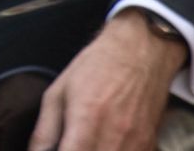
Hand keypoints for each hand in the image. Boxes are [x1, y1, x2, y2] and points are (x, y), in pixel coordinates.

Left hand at [28, 13, 185, 150]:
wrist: (140, 51)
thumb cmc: (96, 67)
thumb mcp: (58, 92)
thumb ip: (44, 131)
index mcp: (86, 122)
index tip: (57, 148)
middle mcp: (113, 137)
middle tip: (69, 144)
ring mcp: (135, 144)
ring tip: (83, 143)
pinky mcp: (148, 145)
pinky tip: (103, 145)